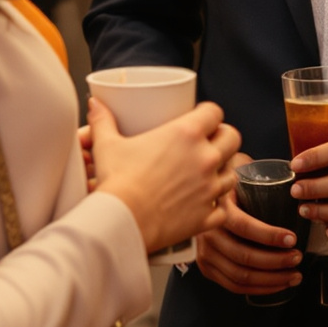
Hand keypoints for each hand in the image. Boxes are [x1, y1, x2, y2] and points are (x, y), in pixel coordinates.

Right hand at [87, 98, 240, 252]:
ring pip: (232, 174)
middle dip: (224, 138)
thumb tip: (95, 105)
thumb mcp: (107, 145)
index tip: (202, 119)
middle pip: (232, 139)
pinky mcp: (207, 216)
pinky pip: (223, 209)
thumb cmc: (117, 183)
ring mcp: (209, 189)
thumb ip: (102, 121)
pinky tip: (203, 204)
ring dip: (222, 172)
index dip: (209, 114)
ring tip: (207, 174)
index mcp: (186, 134)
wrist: (121, 221)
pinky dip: (216, 207)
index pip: (214, 113)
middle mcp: (205, 159)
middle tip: (211, 143)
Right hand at [194, 163, 301, 297]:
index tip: (293, 238)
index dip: (269, 235)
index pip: (243, 227)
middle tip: (297, 257)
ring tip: (294, 274)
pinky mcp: (206, 268)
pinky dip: (259, 288)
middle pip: (244, 257)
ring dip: (272, 279)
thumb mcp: (240, 169)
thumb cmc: (227, 180)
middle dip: (276, 261)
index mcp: (216, 208)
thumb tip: (298, 176)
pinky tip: (278, 284)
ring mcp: (204, 253)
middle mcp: (207, 233)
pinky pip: (234, 286)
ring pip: (241, 276)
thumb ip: (261, 175)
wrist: (197, 189)